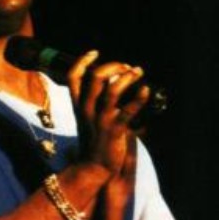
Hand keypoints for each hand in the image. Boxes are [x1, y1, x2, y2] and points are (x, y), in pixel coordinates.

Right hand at [67, 50, 149, 174]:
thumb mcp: (86, 116)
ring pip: (112, 89)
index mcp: (78, 104)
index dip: (82, 61)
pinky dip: (138, 98)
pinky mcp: (114, 130)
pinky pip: (127, 111)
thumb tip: (108, 81)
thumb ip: (92, 99)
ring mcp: (99, 119)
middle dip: (112, 66)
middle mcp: (86, 108)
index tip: (95, 53)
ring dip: (127, 77)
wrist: (93, 166)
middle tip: (125, 66)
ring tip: (137, 72)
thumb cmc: (93, 139)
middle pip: (95, 77)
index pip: (73, 76)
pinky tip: (145, 91)